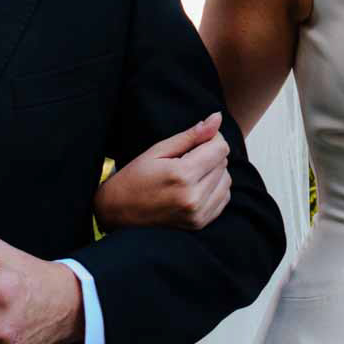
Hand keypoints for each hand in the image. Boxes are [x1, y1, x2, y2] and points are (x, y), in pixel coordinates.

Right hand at [93, 113, 229, 231]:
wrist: (117, 212)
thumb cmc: (134, 177)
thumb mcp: (158, 150)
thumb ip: (191, 136)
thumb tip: (217, 118)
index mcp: (182, 175)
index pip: (220, 148)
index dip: (212, 138)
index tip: (198, 139)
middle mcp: (193, 197)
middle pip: (223, 163)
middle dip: (210, 155)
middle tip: (186, 157)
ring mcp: (197, 214)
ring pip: (226, 181)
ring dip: (214, 172)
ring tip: (190, 172)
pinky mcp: (200, 224)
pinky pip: (223, 198)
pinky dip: (214, 188)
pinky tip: (195, 186)